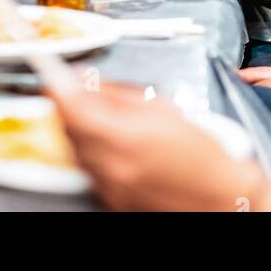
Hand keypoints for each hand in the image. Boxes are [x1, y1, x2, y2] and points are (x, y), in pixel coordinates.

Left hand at [49, 83, 264, 210]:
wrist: (221, 199)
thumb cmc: (202, 154)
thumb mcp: (163, 109)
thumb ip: (116, 95)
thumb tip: (83, 82)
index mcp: (124, 138)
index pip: (69, 106)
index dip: (55, 84)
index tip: (49, 70)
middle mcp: (109, 166)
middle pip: (67, 128)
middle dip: (70, 106)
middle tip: (81, 90)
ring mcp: (108, 187)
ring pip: (74, 150)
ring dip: (81, 129)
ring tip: (108, 120)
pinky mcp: (110, 200)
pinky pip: (88, 170)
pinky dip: (93, 152)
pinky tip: (116, 144)